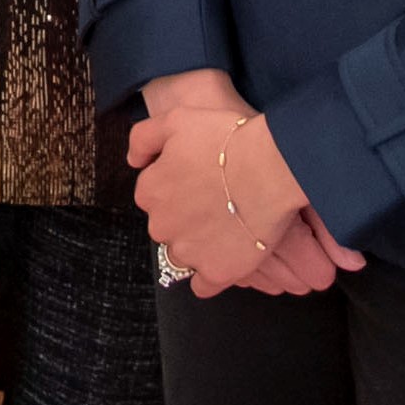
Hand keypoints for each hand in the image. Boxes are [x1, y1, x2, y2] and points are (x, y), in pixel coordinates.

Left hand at [125, 76, 357, 295]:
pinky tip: (228, 257)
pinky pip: (203, 285)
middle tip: (217, 201)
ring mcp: (188, 252)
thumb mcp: (177, 120)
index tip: (199, 181)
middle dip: (186, 217)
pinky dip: (212, 274)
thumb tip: (133, 160)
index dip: (176, 187)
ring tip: (228, 226)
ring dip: (199, 245)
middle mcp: (161, 226)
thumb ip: (143, 138)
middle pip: (167, 226)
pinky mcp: (216, 273)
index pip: (153, 195)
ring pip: (184, 254)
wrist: (271, 167)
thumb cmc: (226, 140)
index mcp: (150, 191)